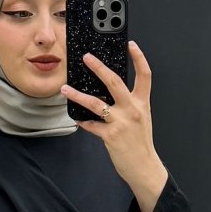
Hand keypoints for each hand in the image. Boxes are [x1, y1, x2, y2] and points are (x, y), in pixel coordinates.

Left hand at [60, 41, 162, 190]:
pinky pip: (92, 125)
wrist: (144, 167)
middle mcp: (132, 110)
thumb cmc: (140, 144)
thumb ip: (129, 105)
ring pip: (96, 103)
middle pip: (115, 82)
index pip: (144, 76)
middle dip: (99, 67)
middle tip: (87, 58)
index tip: (131, 45)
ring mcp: (121, 122)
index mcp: (142, 103)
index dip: (139, 58)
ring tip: (66, 89)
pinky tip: (77, 119)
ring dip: (78, 95)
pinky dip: (83, 122)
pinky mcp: (111, 136)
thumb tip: (110, 95)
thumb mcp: (141, 119)